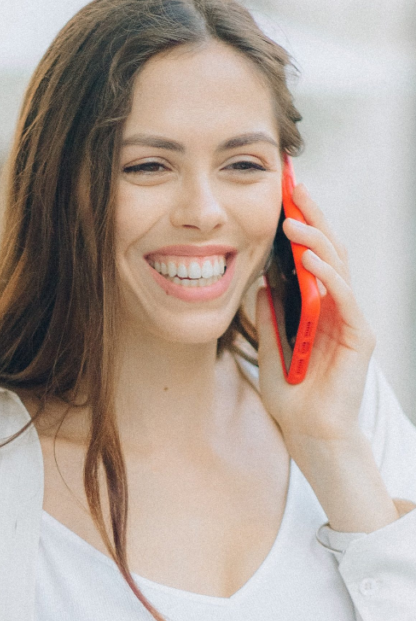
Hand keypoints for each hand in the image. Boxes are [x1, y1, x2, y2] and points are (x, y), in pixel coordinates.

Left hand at [255, 182, 373, 446]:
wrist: (310, 432)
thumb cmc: (291, 393)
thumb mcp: (270, 344)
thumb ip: (269, 314)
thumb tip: (260, 280)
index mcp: (318, 304)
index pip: (312, 254)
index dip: (300, 224)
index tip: (282, 196)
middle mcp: (338, 305)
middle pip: (328, 250)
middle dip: (312, 217)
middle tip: (293, 189)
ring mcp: (351, 319)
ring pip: (338, 267)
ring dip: (315, 240)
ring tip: (293, 220)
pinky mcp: (359, 336)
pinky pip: (344, 298)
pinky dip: (327, 276)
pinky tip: (309, 260)